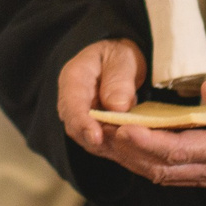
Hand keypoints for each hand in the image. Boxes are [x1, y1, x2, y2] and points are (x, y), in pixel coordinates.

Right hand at [56, 37, 148, 156]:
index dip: (82, 122)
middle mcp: (72, 102)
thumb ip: (119, 79)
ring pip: (89, 141)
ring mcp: (81, 119)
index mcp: (74, 78)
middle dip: (99, 140)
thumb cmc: (119, 56)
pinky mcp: (94, 131)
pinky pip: (102, 144)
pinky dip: (116, 148)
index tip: (96, 136)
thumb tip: (118, 107)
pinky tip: (133, 149)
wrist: (119, 62)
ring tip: (132, 147)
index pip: (72, 104)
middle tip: (124, 145)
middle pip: (77, 128)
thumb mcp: (122, 58)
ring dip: (109, 146)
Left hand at [100, 77, 205, 191]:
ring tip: (108, 142)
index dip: (147, 142)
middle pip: (162, 168)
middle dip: (129, 154)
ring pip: (165, 176)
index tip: (123, 128)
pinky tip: (136, 152)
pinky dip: (151, 165)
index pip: (178, 150)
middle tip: (100, 134)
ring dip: (135, 162)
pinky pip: (175, 177)